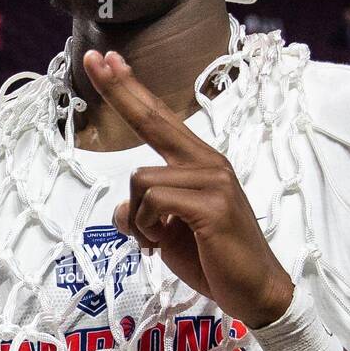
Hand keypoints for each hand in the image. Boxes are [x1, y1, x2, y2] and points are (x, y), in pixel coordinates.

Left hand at [82, 49, 294, 328]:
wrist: (254, 292)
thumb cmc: (213, 259)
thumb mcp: (168, 231)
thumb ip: (147, 210)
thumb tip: (123, 209)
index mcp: (199, 163)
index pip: (159, 118)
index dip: (131, 89)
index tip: (105, 61)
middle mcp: (208, 163)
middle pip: (153, 119)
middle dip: (120, 90)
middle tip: (95, 59)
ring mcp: (213, 181)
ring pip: (140, 180)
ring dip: (137, 219)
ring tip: (157, 241)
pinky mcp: (212, 205)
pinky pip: (153, 203)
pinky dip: (146, 229)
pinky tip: (161, 245)